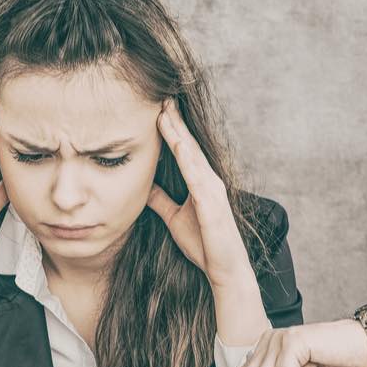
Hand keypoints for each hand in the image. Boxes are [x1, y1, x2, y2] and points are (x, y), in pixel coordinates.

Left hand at [148, 100, 253, 287]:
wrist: (224, 270)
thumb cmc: (204, 245)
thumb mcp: (174, 218)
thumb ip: (161, 201)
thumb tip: (143, 187)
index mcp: (200, 183)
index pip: (183, 150)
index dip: (171, 128)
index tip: (157, 107)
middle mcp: (209, 181)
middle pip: (188, 145)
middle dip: (175, 120)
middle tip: (162, 96)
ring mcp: (213, 190)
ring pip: (192, 155)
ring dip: (179, 132)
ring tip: (164, 111)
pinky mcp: (213, 204)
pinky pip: (197, 177)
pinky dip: (187, 159)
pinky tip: (177, 144)